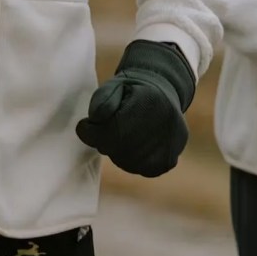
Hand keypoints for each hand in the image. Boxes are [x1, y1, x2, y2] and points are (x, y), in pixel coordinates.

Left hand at [77, 40, 194, 176]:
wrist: (163, 94)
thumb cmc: (132, 91)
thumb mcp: (113, 86)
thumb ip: (101, 101)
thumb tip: (94, 120)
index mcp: (150, 102)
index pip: (110, 130)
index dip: (90, 131)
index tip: (86, 125)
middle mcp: (165, 125)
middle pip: (118, 148)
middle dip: (104, 140)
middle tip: (108, 127)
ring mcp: (170, 145)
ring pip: (127, 162)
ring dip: (118, 152)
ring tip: (124, 134)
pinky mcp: (169, 161)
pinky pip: (141, 169)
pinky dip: (132, 160)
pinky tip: (134, 145)